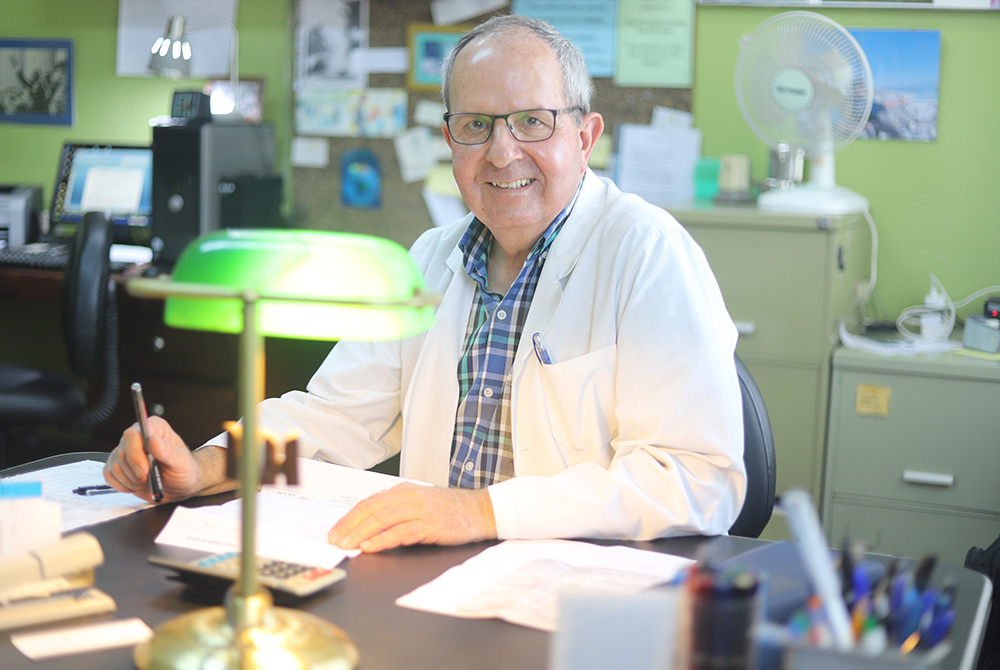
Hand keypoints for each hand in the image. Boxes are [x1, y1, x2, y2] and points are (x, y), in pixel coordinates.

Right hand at [103, 417, 228, 502]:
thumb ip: (168, 452)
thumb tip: (152, 440)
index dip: (136, 454)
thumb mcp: (182, 463)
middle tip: (151, 477)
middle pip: (122, 452)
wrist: (179, 487)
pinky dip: (122, 485)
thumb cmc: (184, 471)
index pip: (133, 434)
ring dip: (131, 480)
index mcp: (155, 428)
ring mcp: (125, 450)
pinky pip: (109, 475)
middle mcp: (137, 436)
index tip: (145, 470)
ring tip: (147, 480)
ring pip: (115, 466)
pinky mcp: (117, 465)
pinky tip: (137, 484)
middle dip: (136, 472)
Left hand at [328, 483, 496, 552]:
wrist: (479, 510)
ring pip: (382, 518)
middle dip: (349, 525)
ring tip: (347, 544)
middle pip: (371, 508)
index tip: (336, 531)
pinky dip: (383, 539)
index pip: (369, 502)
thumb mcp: (420, 504)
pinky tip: (370, 546)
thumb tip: (371, 527)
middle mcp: (409, 497)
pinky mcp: (430, 525)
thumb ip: (398, 511)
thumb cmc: (450, 510)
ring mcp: (420, 510)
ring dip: (361, 532)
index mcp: (403, 491)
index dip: (349, 517)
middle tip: (335, 540)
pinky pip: (401, 531)